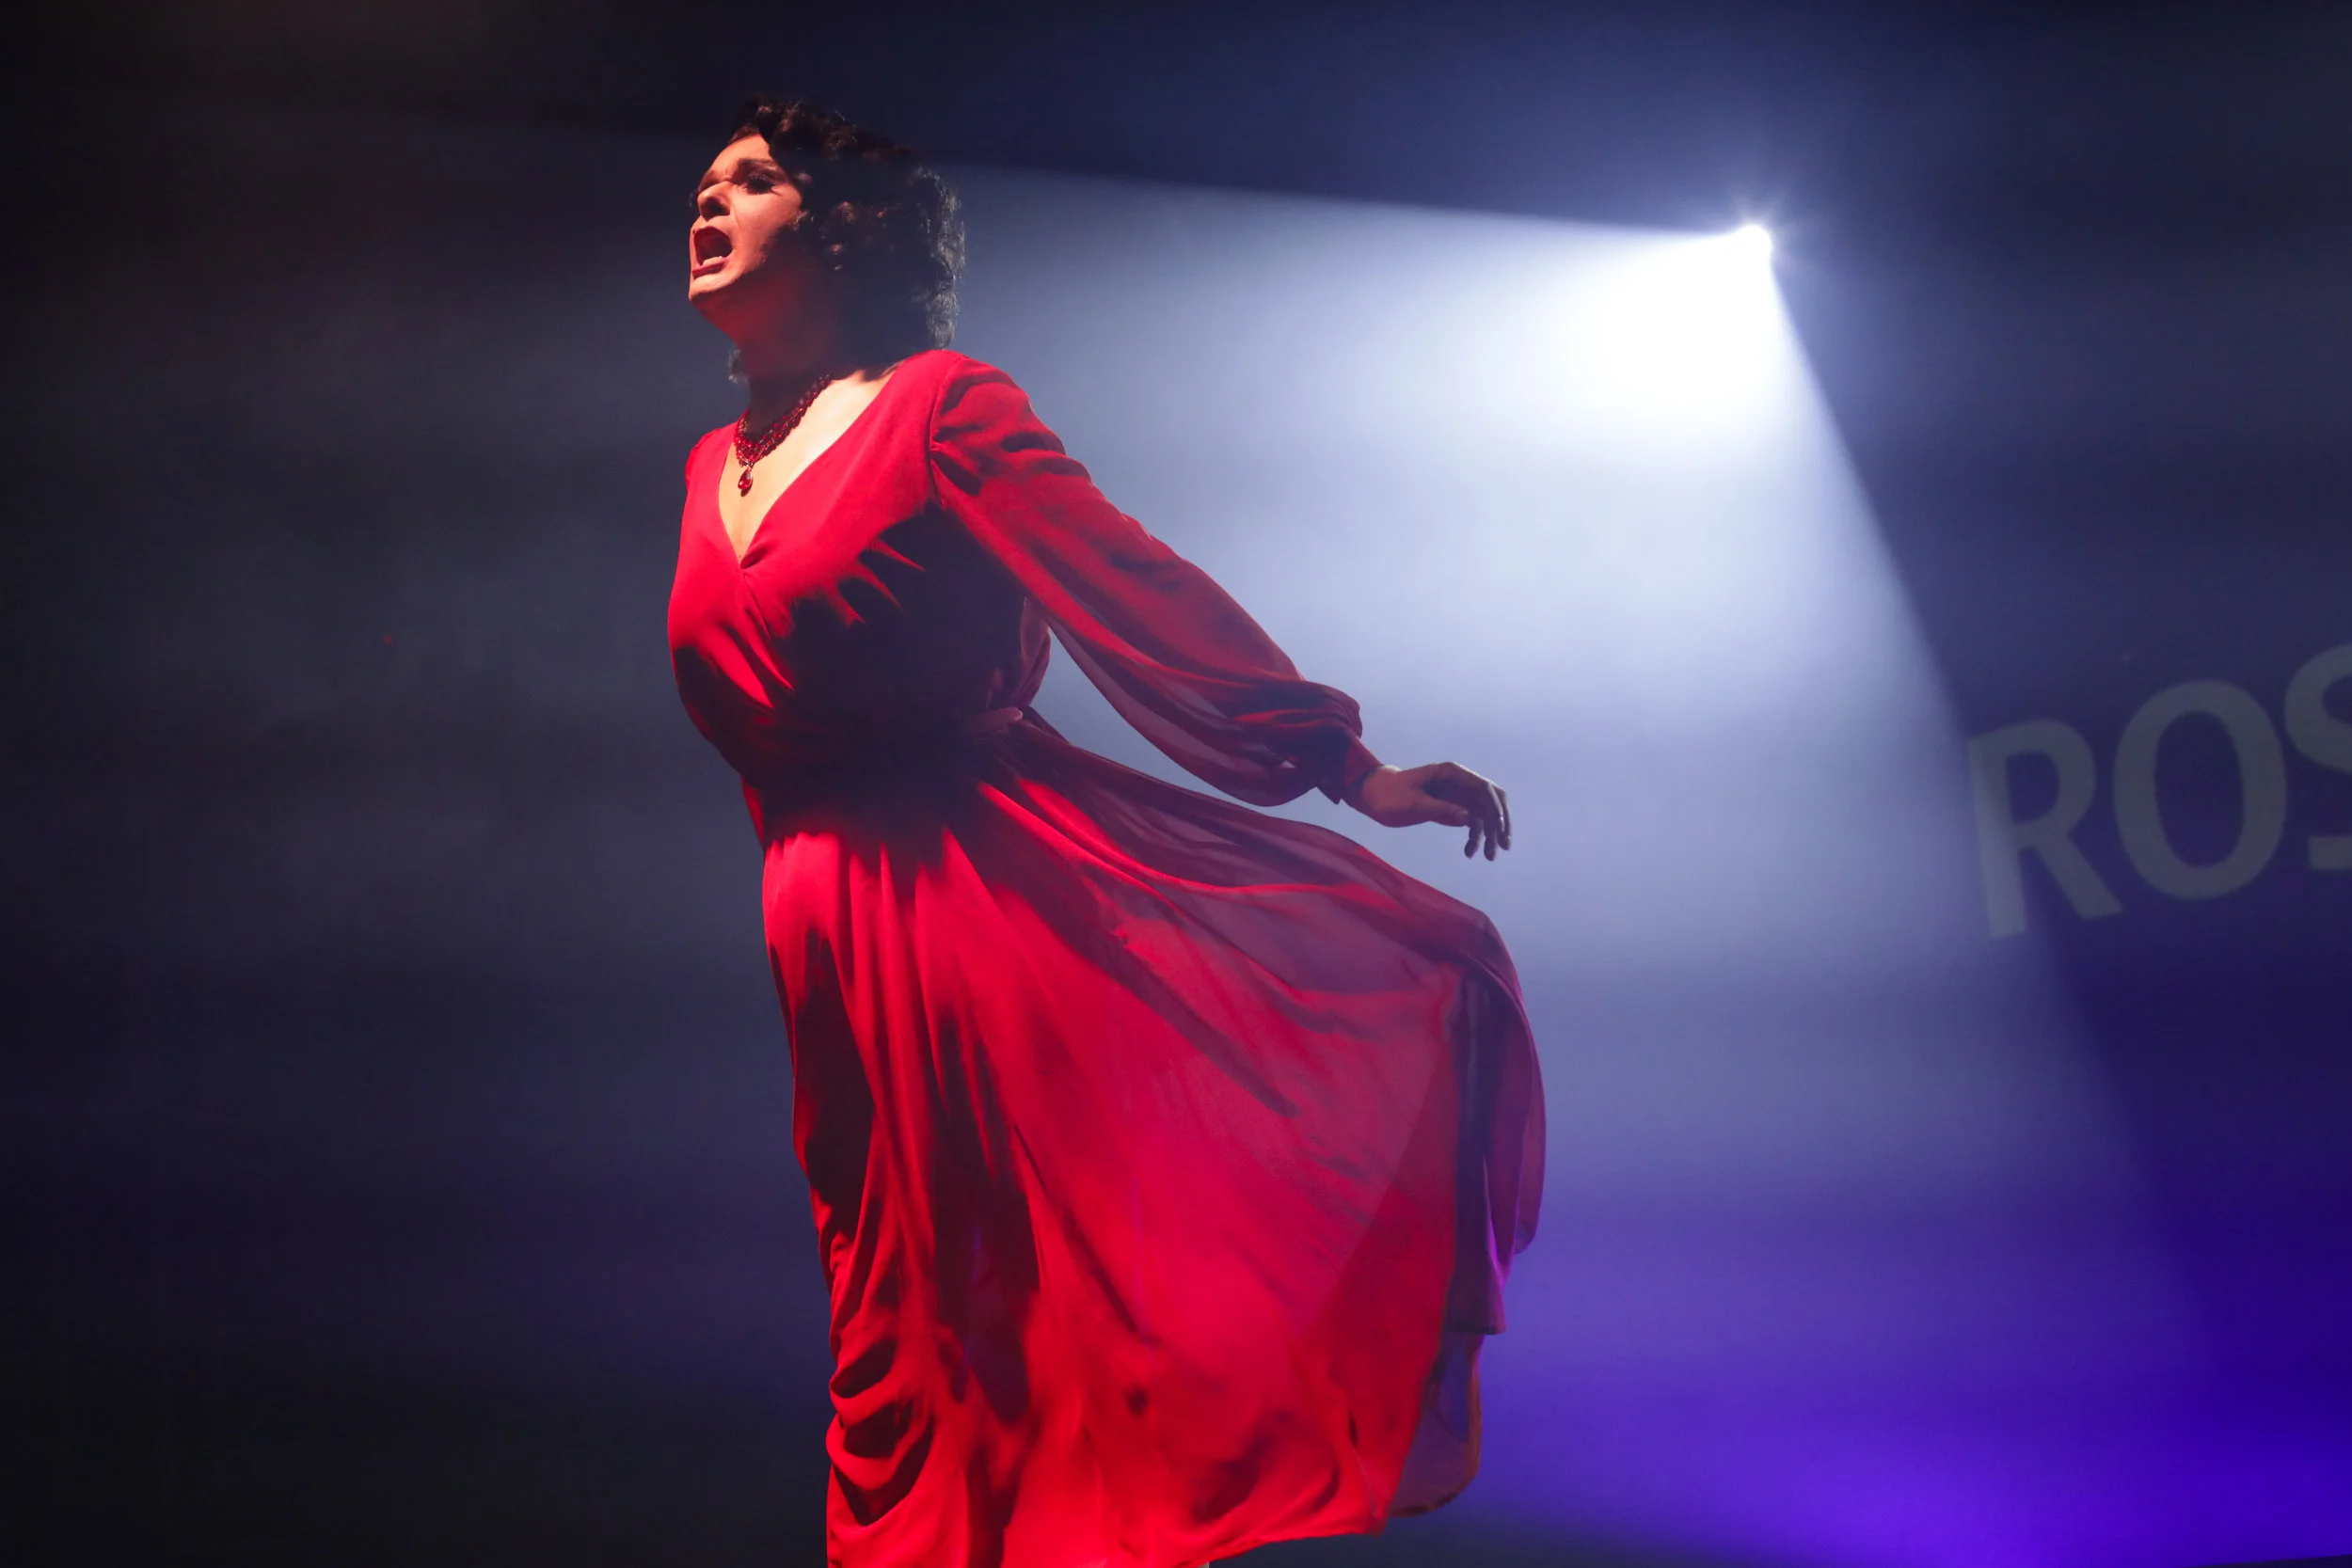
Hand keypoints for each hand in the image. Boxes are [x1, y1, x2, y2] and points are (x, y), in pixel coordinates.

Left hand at [1345, 762, 1512, 859]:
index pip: (1484, 788)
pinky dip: (1474, 835)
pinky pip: (1471, 821)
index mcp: (1451, 773)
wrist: (1373, 795)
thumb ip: (1441, 810)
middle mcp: (1460, 782)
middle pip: (1492, 800)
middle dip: (1500, 822)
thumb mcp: (1412, 805)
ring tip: (1488, 856)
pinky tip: (1469, 852)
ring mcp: (1457, 795)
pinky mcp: (1452, 807)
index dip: (1494, 807)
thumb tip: (1471, 819)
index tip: (1497, 827)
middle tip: (1503, 846)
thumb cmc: (1389, 796)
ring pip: (1484, 813)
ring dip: (1489, 833)